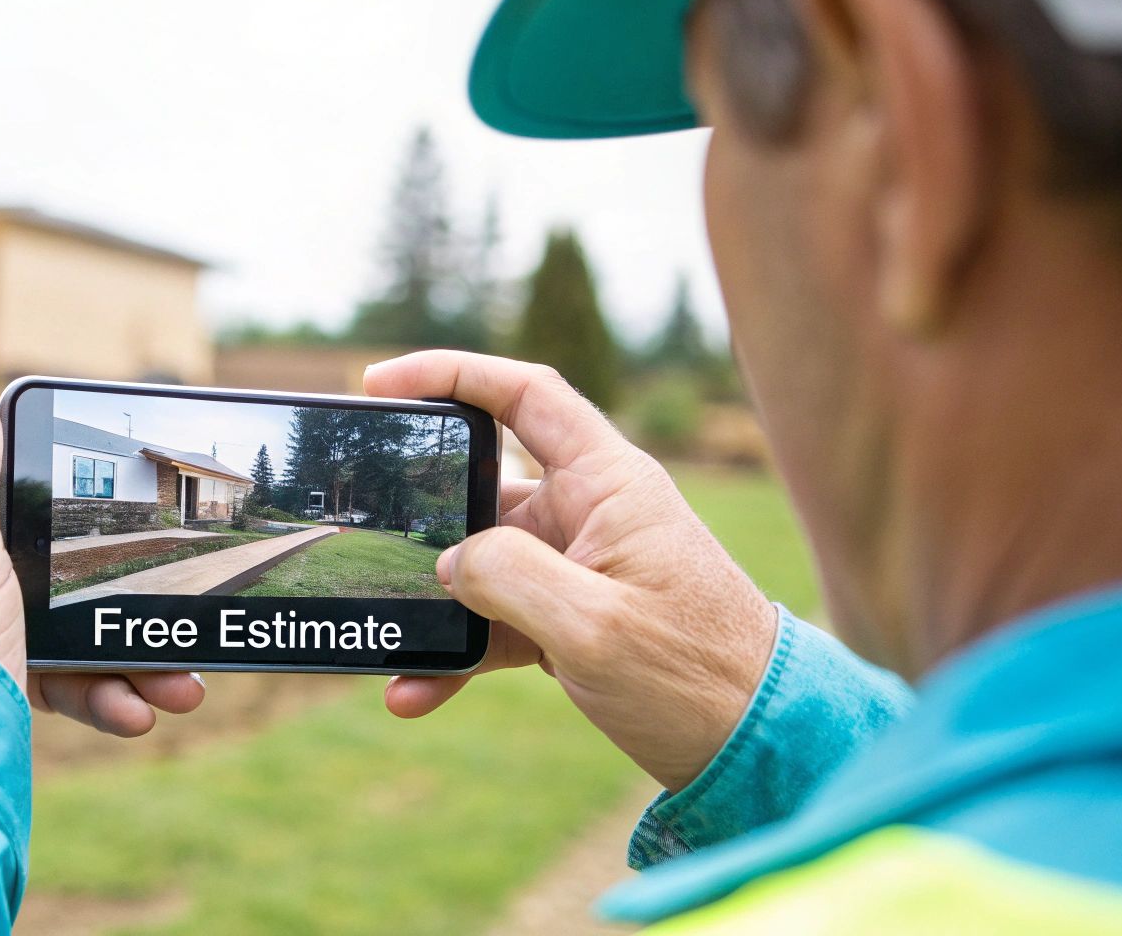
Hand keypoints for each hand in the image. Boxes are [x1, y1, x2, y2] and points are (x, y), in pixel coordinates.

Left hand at [0, 360, 205, 735]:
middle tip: (170, 615)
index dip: (44, 494)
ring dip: (116, 655)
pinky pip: (37, 674)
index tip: (113, 512)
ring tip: (177, 684)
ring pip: (42, 622)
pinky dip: (89, 692)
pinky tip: (134, 708)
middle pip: (24, 556)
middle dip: (104, 591)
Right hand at [366, 351, 777, 791]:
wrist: (755, 747)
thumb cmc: (696, 676)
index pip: (525, 395)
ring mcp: (579, 567)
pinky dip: (456, 654)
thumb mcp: (593, 627)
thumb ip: (508, 578)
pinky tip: (414, 692)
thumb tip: (447, 561)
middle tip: (365, 525)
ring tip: (386, 641)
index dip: (453, 374)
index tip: (382, 382)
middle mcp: (591, 513)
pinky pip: (496, 621)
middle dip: (421, 509)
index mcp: (610, 483)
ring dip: (433, 605)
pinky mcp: (571, 619)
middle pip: (484, 484)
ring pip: (480, 565)